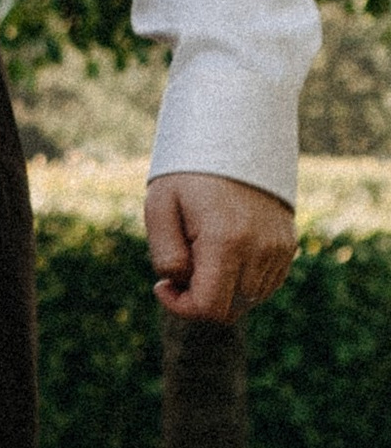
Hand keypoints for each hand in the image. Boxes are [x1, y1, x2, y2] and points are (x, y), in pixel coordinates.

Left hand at [145, 170, 295, 325]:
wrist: (235, 137)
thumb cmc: (189, 173)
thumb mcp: (160, 205)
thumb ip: (165, 254)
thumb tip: (180, 284)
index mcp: (226, 241)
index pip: (210, 308)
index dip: (181, 306)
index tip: (162, 284)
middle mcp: (260, 250)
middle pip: (231, 310)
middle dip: (199, 298)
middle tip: (179, 268)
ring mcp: (279, 249)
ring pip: (249, 299)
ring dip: (222, 290)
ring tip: (201, 251)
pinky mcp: (288, 245)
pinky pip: (265, 283)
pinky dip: (242, 280)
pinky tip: (223, 252)